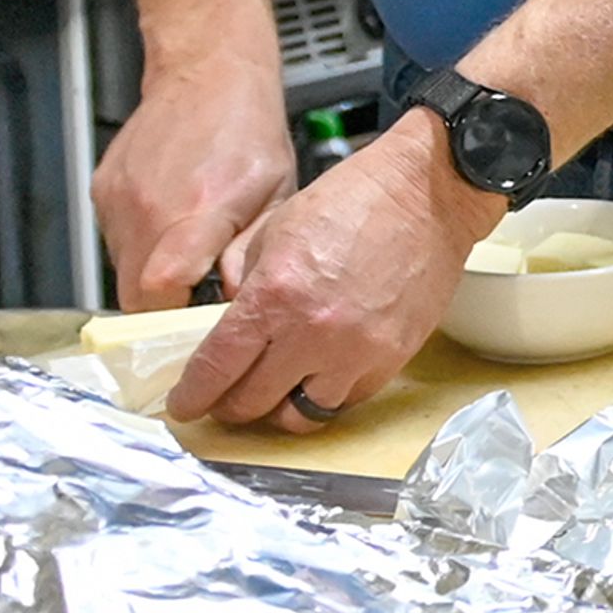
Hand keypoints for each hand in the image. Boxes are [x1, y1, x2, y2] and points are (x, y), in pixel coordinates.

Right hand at [94, 63, 294, 310]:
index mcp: (198, 211)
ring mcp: (120, 199)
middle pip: (135, 296)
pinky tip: (169, 218)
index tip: (194, 325)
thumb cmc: (249, 130)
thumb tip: (233, 305)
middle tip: (197, 292)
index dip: (173, 320)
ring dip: (152, 274)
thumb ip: (251, 255)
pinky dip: (141, 243)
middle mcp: (149, 208)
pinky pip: (116, 240)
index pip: (160, 289)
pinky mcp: (102, 191)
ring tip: (188, 246)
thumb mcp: (276, 195)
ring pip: (123, 271)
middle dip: (164, 308)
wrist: (207, 72)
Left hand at [166, 112, 501, 428]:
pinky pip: (344, 401)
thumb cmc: (355, 200)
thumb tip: (230, 322)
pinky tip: (318, 373)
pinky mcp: (390, 360)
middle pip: (251, 402)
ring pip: (299, 417)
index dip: (193, 394)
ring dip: (278, 409)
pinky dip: (324, 394)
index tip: (185, 404)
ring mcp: (355, 352)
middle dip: (229, 405)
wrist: (426, 195)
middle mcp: (312, 332)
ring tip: (275, 391)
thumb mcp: (276, 228)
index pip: (217, 366)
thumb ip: (245, 281)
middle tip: (224, 398)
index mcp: (275, 294)